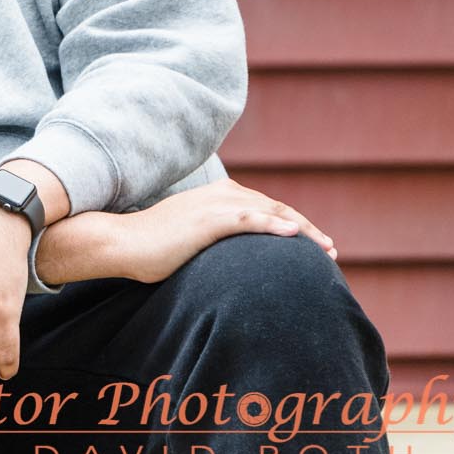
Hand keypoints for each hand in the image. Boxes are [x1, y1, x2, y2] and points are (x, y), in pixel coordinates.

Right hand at [113, 179, 336, 283]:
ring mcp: (214, 205)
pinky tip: (294, 232)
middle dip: (308, 228)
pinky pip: (248, 219)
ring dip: (303, 229)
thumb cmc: (151, 247)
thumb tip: (232, 259)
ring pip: (270, 211)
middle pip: (276, 207)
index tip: (316, 245)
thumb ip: (214, 238)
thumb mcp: (190, 237)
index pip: (267, 206)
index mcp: (218, 196)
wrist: (122, 243)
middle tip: (331, 251)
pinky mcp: (207, 220)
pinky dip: (273, 224)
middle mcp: (221, 194)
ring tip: (325, 249)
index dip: (296, 223)